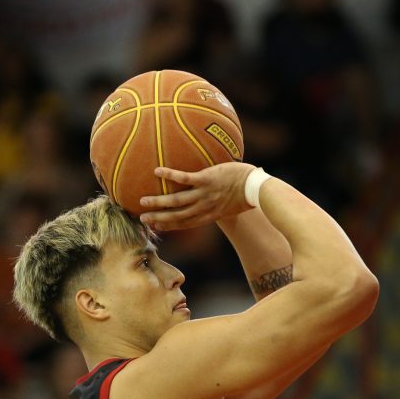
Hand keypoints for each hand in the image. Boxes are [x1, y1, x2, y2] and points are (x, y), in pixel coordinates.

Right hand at [138, 163, 255, 230]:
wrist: (257, 188)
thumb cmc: (246, 196)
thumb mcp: (231, 208)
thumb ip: (219, 207)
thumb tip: (216, 205)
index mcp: (209, 216)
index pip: (185, 223)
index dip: (169, 226)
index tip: (156, 227)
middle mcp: (203, 208)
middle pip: (176, 215)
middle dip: (159, 218)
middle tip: (143, 219)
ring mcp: (204, 194)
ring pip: (176, 200)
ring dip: (158, 202)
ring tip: (143, 201)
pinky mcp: (206, 179)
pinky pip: (184, 178)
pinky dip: (170, 175)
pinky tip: (157, 171)